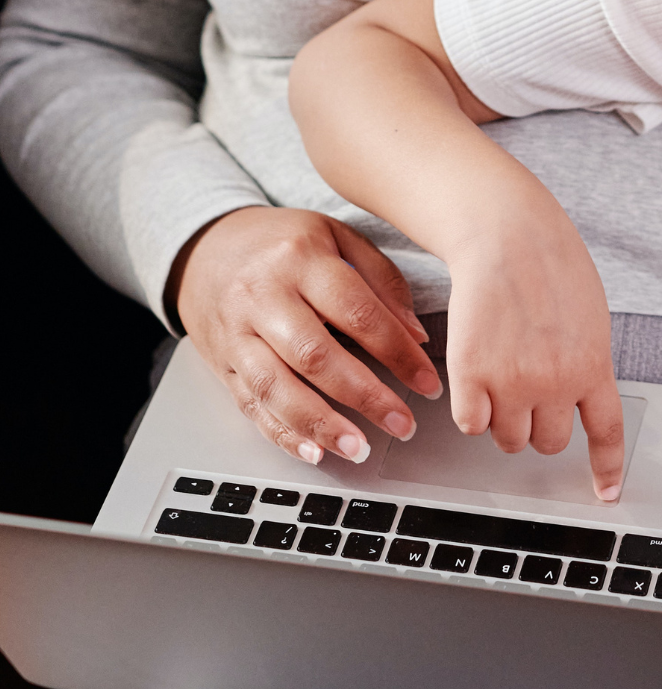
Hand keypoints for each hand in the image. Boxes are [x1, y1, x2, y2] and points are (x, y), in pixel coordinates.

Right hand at [173, 206, 442, 465]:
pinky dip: (283, 434)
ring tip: (361, 449)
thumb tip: (416, 334)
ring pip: (277, 387)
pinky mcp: (223, 365)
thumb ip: (381, 279)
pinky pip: (251, 406)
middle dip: (365, 396)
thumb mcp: (336, 236)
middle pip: (316, 354)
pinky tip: (314, 452)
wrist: (206, 248)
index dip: (397, 351)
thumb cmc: (283, 243)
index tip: (428, 382)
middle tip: (403, 423)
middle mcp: (264, 296)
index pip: (357, 311)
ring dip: (322, 425)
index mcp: (301, 258)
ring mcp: (238, 334)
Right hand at [445, 169, 623, 501]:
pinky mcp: (471, 376)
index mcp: (594, 364)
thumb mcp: (589, 314)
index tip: (605, 495)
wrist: (506, 232)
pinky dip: (470, 409)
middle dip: (537, 425)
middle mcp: (556, 383)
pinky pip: (471, 424)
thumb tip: (578, 393)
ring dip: (502, 418)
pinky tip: (474, 376)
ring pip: (507, 439)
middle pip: (547, 443)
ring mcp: (513, 382)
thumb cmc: (548, 261)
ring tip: (499, 374)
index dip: (606, 469)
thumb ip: (586, 359)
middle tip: (526, 390)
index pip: (607, 433)